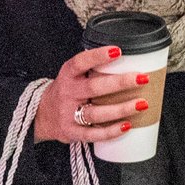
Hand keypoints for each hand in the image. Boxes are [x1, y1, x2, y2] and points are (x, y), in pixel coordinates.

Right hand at [32, 45, 150, 144]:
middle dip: (120, 83)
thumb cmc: (67, 92)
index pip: (80, 62)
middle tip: (142, 78)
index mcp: (68, 75)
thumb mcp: (73, 76)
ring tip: (142, 104)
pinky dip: (111, 131)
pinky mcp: (71, 132)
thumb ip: (94, 69)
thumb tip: (133, 61)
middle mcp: (67, 93)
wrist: (42, 115)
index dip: (98, 56)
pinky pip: (93, 134)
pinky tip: (127, 125)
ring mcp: (68, 114)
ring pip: (95, 112)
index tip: (118, 51)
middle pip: (93, 87)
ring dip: (121, 108)